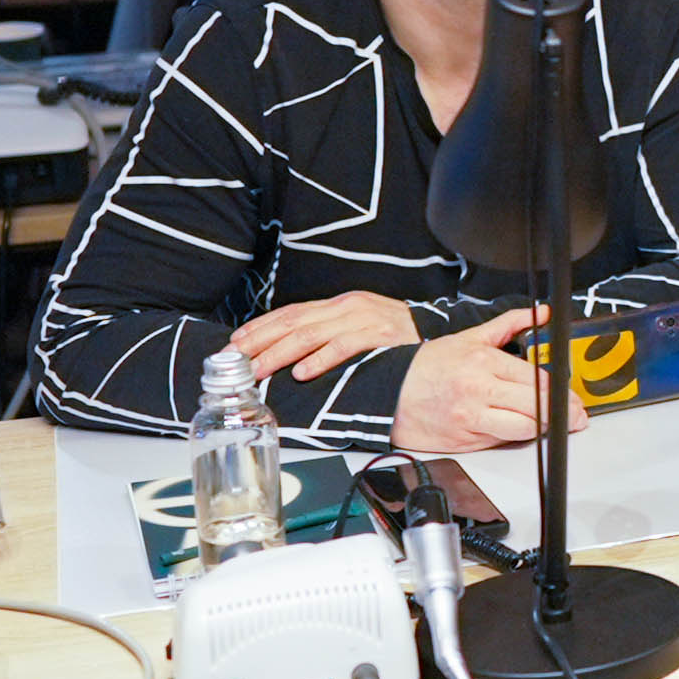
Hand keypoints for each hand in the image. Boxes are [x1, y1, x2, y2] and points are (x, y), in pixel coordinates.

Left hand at [233, 292, 422, 379]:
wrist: (441, 334)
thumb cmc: (399, 338)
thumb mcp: (362, 327)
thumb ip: (332, 334)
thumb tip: (292, 355)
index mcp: (341, 305)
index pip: (291, 312)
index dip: (261, 327)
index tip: (236, 343)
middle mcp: (348, 307)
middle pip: (294, 322)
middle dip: (261, 342)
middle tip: (237, 361)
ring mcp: (364, 320)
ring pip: (311, 334)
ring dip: (280, 354)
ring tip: (260, 370)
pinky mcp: (381, 335)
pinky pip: (344, 346)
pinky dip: (321, 359)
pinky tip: (303, 372)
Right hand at [390, 307, 562, 453]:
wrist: (388, 393)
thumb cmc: (427, 366)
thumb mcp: (469, 337)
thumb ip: (510, 324)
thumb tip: (541, 313)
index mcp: (483, 360)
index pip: (537, 380)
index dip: (561, 393)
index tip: (572, 399)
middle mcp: (478, 389)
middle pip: (536, 406)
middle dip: (562, 414)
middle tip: (575, 417)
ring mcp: (470, 417)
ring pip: (523, 428)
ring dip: (542, 428)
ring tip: (552, 425)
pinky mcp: (463, 439)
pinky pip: (500, 441)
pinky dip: (514, 437)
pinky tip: (520, 430)